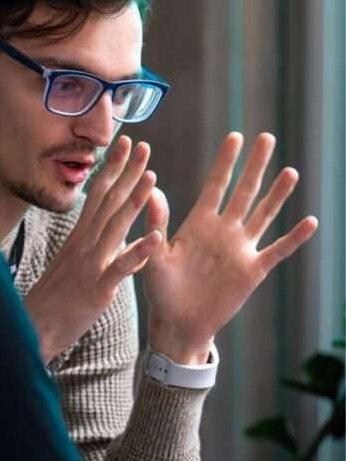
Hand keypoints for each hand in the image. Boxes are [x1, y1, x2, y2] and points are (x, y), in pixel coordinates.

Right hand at [25, 135, 161, 361]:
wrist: (35, 329)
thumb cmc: (54, 299)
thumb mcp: (72, 263)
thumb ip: (92, 244)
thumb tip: (110, 231)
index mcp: (79, 236)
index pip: (97, 193)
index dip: (112, 166)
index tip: (125, 142)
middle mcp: (84, 244)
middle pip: (108, 201)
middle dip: (126, 171)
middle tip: (142, 145)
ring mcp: (91, 265)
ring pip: (115, 227)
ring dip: (135, 201)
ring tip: (153, 177)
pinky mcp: (97, 289)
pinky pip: (121, 268)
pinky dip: (139, 253)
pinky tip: (157, 238)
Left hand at [143, 132, 318, 361]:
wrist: (177, 323)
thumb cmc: (161, 290)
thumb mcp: (154, 254)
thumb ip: (157, 223)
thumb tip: (151, 189)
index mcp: (198, 223)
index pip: (216, 185)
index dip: (226, 162)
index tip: (235, 137)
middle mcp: (223, 231)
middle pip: (244, 191)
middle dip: (255, 166)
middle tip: (266, 138)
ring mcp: (240, 249)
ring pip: (263, 215)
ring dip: (277, 194)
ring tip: (291, 171)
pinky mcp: (252, 271)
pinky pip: (277, 250)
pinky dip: (294, 238)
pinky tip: (310, 221)